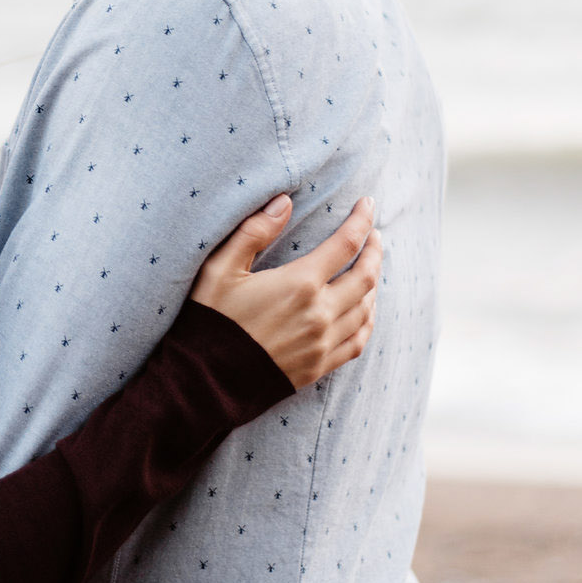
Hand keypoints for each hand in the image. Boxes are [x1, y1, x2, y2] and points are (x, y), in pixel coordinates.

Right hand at [188, 194, 380, 388]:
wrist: (206, 380)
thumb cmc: (211, 319)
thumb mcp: (221, 268)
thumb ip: (254, 231)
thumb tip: (284, 202)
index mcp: (300, 284)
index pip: (346, 244)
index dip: (361, 220)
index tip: (367, 204)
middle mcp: (320, 313)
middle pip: (366, 276)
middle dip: (375, 251)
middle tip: (375, 236)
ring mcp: (323, 342)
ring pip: (366, 308)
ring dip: (373, 284)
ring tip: (370, 268)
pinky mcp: (320, 366)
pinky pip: (358, 340)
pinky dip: (368, 320)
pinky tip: (365, 310)